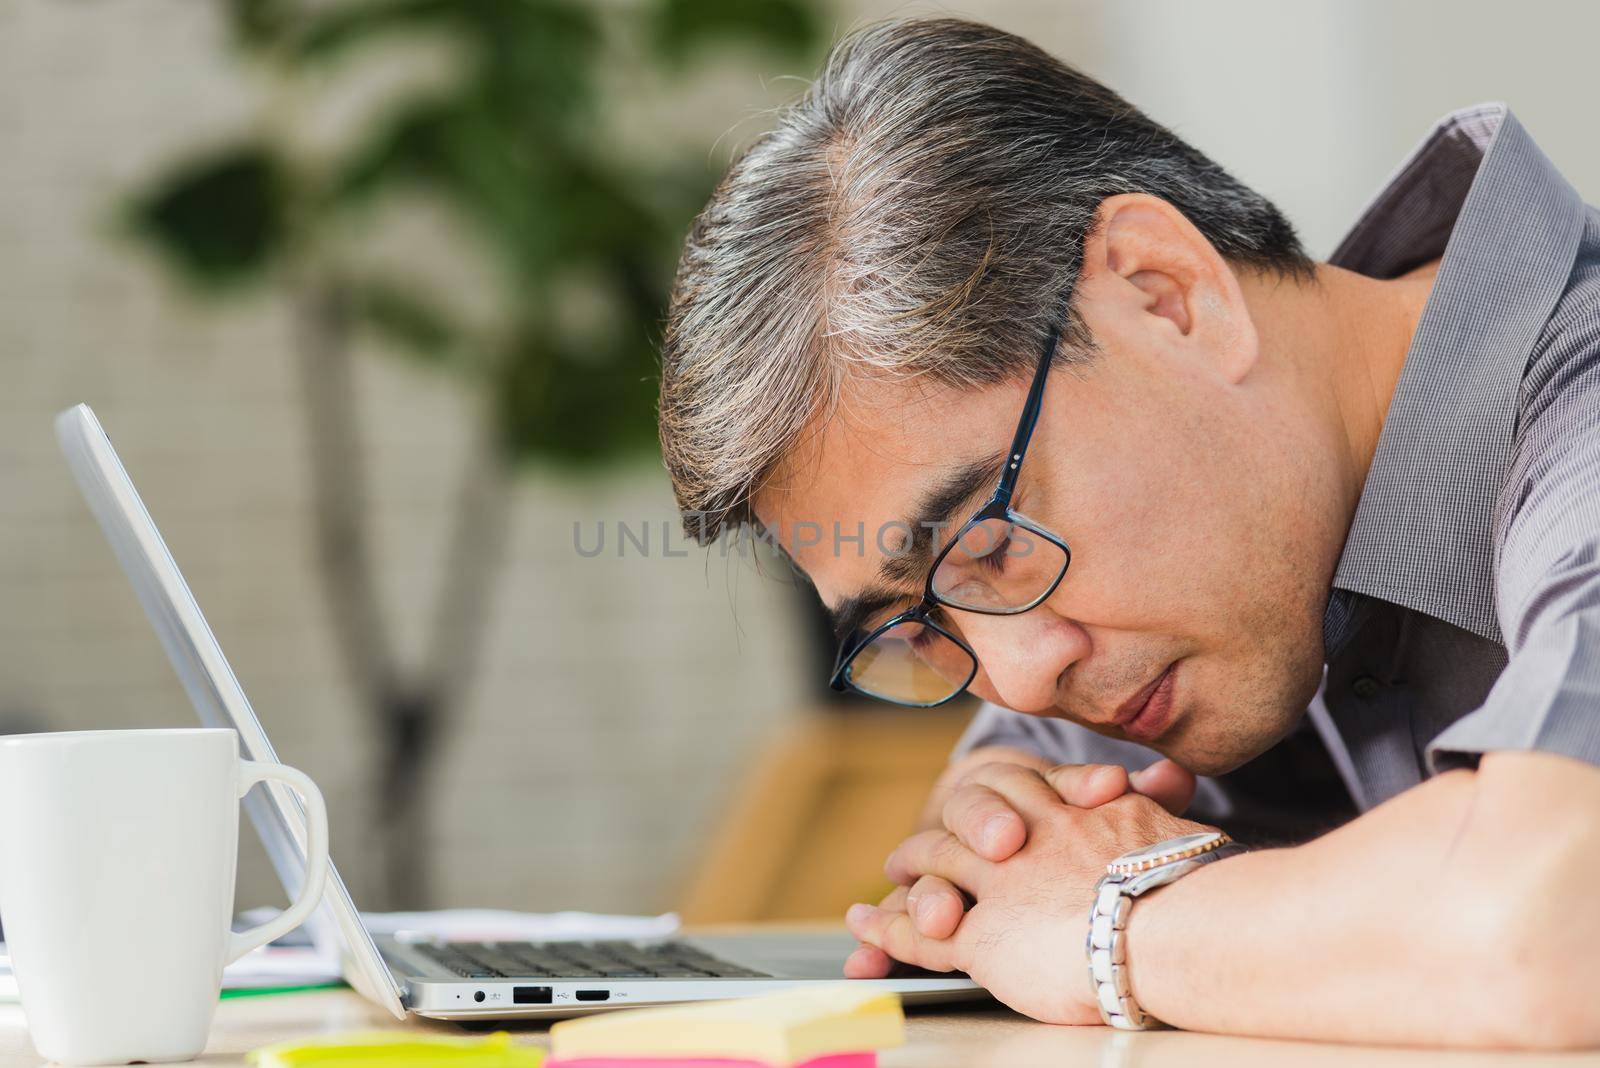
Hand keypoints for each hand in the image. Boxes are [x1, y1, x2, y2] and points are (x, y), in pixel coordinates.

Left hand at [844, 767, 1208, 1022]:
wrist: (1175, 923)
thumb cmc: (1195, 883)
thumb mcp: (1179, 826)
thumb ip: (1161, 798)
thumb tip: (1172, 775)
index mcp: (1076, 808)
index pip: (1025, 787)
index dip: (1001, 796)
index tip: (993, 805)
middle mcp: (1029, 834)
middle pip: (971, 814)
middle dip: (946, 825)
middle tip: (925, 838)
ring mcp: (999, 881)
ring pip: (937, 864)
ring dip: (911, 864)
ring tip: (895, 867)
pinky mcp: (982, 933)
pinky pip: (922, 930)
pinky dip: (888, 928)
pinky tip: (866, 926)